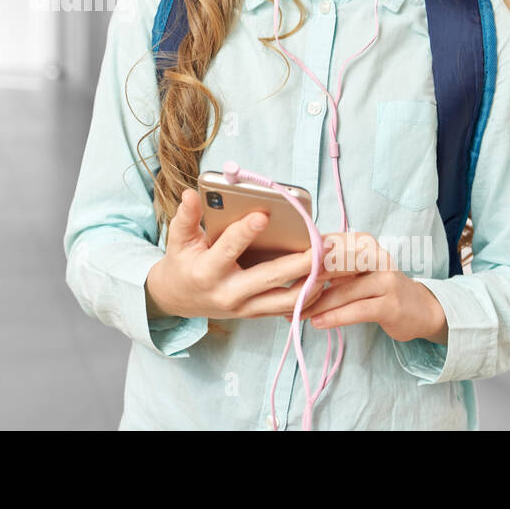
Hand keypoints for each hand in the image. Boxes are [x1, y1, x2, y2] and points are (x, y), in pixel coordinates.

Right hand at [145, 189, 330, 321]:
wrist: (178, 300)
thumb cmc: (182, 264)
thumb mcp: (178, 240)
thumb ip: (186, 217)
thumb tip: (191, 194)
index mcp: (207, 271)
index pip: (229, 250)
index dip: (245, 232)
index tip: (263, 214)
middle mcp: (229, 293)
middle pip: (270, 278)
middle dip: (299, 262)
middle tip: (322, 246)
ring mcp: (245, 307)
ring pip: (286, 299)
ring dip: (312, 283)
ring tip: (331, 263)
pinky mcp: (256, 314)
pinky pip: (287, 308)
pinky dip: (309, 295)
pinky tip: (324, 279)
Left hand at [296, 231, 448, 343]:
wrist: (421, 309)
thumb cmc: (380, 288)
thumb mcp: (356, 271)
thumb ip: (332, 268)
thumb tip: (293, 269)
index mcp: (364, 243)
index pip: (328, 247)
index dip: (304, 261)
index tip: (282, 273)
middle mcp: (376, 257)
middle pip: (333, 267)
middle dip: (306, 282)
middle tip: (283, 295)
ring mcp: (385, 280)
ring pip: (342, 291)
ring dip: (315, 304)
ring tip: (294, 313)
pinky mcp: (390, 304)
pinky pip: (355, 310)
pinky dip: (334, 316)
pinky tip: (317, 322)